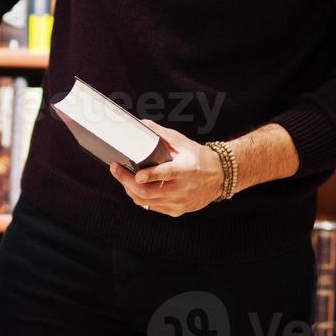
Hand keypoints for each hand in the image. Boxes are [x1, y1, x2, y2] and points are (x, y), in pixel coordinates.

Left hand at [108, 121, 223, 216]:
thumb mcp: (182, 142)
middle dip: (127, 181)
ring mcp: (179, 203)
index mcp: (186, 170)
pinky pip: (152, 207)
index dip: (151, 176)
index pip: (166, 174)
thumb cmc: (199, 158)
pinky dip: (140, 197)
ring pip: (147, 202)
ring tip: (122, 176)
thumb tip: (141, 124)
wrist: (219, 177)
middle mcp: (182, 189)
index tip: (138, 175)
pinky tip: (134, 187)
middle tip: (115, 168)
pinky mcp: (176, 211)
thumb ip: (161, 134)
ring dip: (130, 189)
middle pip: (149, 192)